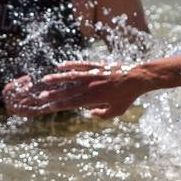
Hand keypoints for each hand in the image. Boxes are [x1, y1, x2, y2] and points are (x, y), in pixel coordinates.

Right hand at [2, 61, 142, 118]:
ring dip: (57, 78)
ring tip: (45, 79)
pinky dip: (70, 65)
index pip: (73, 103)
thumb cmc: (128, 96)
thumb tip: (88, 113)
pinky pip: (81, 65)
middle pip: (68, 90)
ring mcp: (93, 75)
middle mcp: (91, 86)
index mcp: (95, 98)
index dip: (60, 105)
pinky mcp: (97, 66)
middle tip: (42, 95)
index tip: (49, 106)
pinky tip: (60, 65)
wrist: (138, 78)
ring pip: (71, 77)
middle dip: (54, 94)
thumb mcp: (117, 111)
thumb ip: (101, 115)